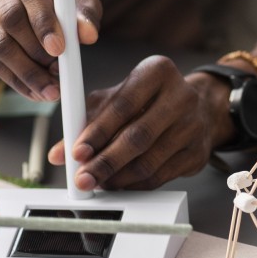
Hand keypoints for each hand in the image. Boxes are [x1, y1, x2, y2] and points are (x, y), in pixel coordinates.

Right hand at [0, 0, 102, 100]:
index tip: (59, 48)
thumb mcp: (76, 0)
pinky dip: (14, 79)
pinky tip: (34, 90)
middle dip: (36, 51)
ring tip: (50, 88)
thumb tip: (87, 34)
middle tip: (57, 74)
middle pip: (11, 17)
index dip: (45, 21)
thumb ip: (85, 13)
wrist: (19, 4)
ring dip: (26, 71)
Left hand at [47, 56, 234, 189]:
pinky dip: (135, 185)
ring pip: (150, 161)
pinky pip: (161, 176)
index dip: (98, 131)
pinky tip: (120, 184)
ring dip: (118, 178)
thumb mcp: (115, 99)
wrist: (197, 109)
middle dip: (106, 162)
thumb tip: (58, 153)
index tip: (77, 152)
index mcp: (157, 72)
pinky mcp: (198, 153)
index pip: (123, 105)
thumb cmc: (148, 101)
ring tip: (98, 182)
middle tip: (84, 178)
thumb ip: (85, 122)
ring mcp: (193, 125)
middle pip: (139, 136)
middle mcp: (181, 95)